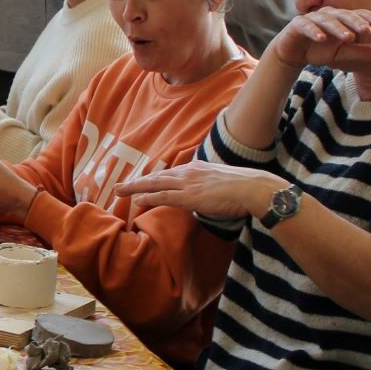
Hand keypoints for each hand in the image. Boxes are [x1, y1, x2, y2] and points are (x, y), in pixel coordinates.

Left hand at [111, 160, 291, 218]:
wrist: (252, 187)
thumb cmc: (242, 188)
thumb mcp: (220, 182)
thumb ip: (207, 187)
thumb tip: (201, 197)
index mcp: (195, 168)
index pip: (169, 174)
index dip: (152, 179)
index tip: (140, 182)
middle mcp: (188, 173)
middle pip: (156, 176)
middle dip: (136, 181)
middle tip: (118, 186)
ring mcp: (188, 183)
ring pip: (155, 184)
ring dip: (135, 188)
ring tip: (119, 192)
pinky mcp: (190, 196)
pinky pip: (164, 196)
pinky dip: (148, 197)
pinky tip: (137, 200)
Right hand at [266, 7, 370, 71]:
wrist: (292, 54)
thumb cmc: (319, 51)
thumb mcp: (342, 56)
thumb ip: (360, 53)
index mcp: (341, 19)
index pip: (357, 14)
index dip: (369, 17)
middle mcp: (327, 14)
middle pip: (343, 15)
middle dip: (356, 22)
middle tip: (368, 30)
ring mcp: (311, 18)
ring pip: (327, 20)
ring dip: (338, 28)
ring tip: (349, 38)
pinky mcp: (296, 25)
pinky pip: (306, 25)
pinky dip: (314, 31)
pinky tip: (321, 38)